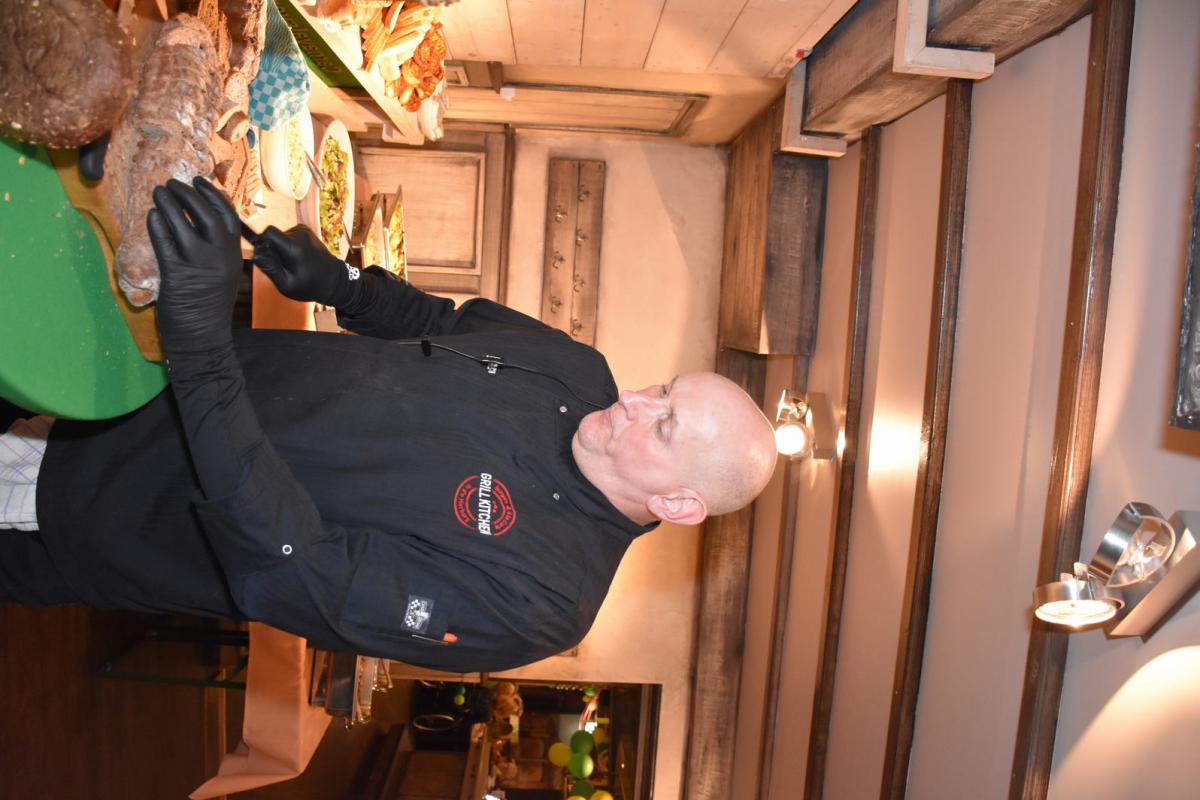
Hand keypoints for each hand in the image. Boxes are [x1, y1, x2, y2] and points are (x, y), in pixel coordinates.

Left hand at [147, 177, 243, 353]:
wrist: (203, 337)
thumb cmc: (210, 305)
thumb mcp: (224, 273)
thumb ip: (217, 249)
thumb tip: (199, 221)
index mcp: (234, 253)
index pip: (227, 214)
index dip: (212, 194)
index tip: (199, 180)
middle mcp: (220, 255)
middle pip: (205, 213)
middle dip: (188, 193)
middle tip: (173, 183)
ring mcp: (199, 263)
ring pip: (182, 223)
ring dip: (169, 203)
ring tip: (159, 192)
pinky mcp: (177, 273)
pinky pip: (164, 242)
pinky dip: (157, 225)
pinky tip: (151, 215)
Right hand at [250, 225, 358, 306]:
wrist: (334, 280)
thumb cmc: (311, 286)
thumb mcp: (286, 284)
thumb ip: (270, 268)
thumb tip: (256, 254)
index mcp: (294, 247)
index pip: (268, 232)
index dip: (262, 243)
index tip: (266, 256)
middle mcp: (300, 234)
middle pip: (274, 236)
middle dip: (273, 249)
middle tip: (283, 266)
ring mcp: (304, 231)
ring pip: (281, 236)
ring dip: (281, 248)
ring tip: (293, 263)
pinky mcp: (306, 230)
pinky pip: (288, 235)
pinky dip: (288, 245)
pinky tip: (297, 257)